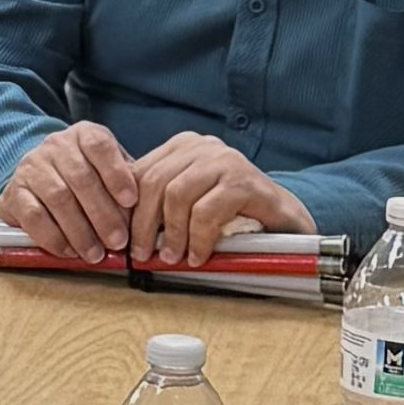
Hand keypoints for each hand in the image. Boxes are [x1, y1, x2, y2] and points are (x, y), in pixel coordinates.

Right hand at [0, 121, 142, 263]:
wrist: (36, 177)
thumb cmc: (84, 177)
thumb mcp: (108, 171)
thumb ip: (127, 186)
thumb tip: (151, 215)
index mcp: (83, 135)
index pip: (100, 146)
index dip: (116, 173)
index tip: (131, 201)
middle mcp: (55, 145)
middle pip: (80, 177)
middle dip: (102, 213)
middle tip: (118, 241)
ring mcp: (31, 167)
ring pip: (58, 198)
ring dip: (80, 230)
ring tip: (96, 253)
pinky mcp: (14, 192)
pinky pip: (34, 216)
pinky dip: (54, 237)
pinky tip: (69, 251)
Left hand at [122, 133, 312, 264]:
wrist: (284, 220)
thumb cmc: (231, 215)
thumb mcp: (189, 203)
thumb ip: (159, 205)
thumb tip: (119, 227)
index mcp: (182, 146)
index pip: (139, 172)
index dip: (126, 209)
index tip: (120, 239)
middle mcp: (203, 146)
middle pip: (154, 182)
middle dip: (143, 223)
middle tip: (142, 255)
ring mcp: (226, 160)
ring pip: (177, 194)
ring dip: (171, 233)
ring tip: (173, 258)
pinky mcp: (246, 181)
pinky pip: (207, 211)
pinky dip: (197, 239)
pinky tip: (198, 256)